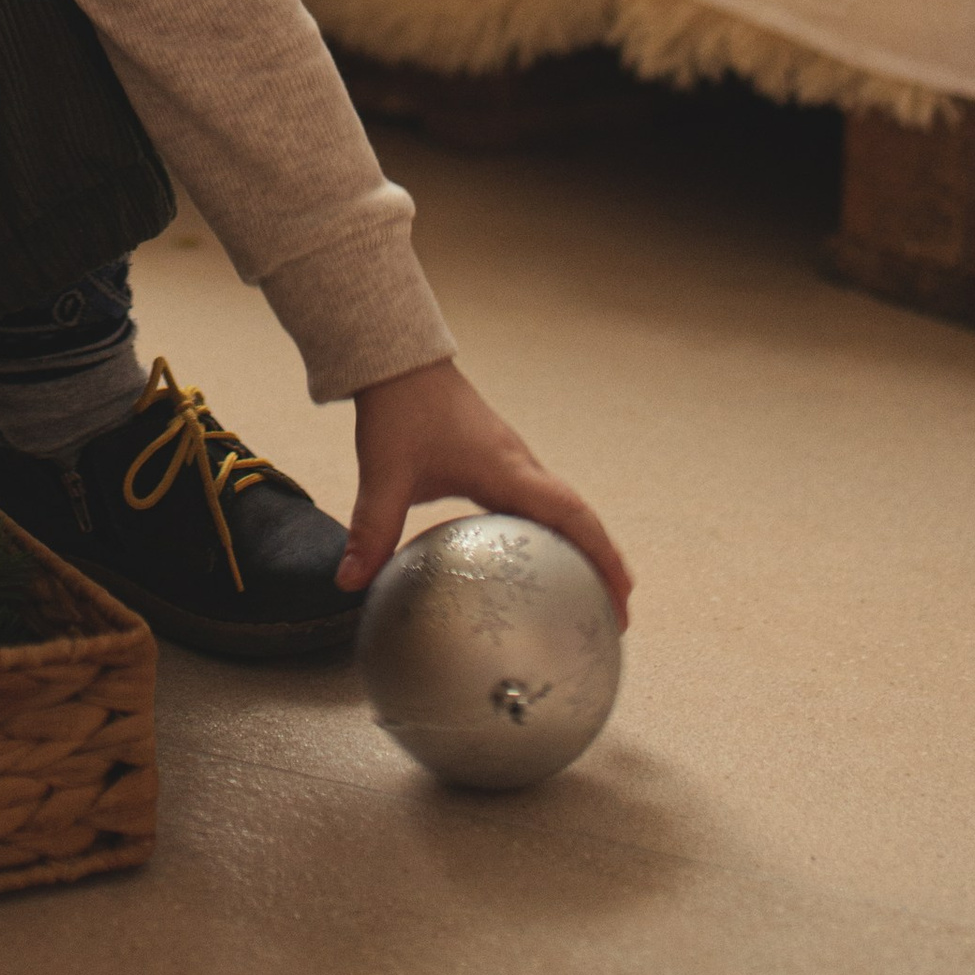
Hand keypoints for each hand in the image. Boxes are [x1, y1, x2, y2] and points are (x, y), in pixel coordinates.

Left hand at [342, 361, 631, 623]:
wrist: (399, 362)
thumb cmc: (400, 411)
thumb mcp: (385, 474)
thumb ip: (372, 529)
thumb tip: (349, 583)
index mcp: (507, 471)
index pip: (571, 516)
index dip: (602, 555)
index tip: (624, 595)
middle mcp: (519, 467)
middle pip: (578, 517)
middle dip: (603, 561)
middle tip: (616, 612)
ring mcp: (511, 462)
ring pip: (561, 508)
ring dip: (582, 545)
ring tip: (590, 593)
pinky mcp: (496, 461)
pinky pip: (537, 501)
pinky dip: (552, 531)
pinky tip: (535, 558)